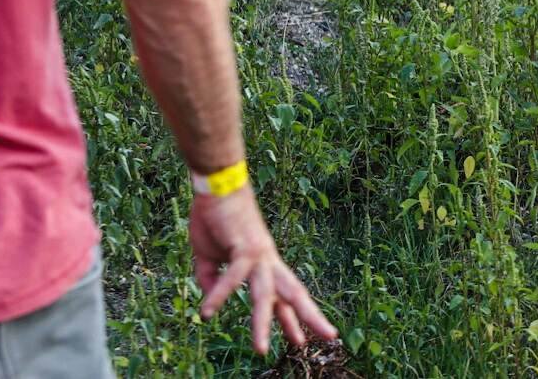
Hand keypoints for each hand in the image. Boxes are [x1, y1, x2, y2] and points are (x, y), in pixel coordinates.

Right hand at [187, 186, 338, 355]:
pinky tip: (207, 312)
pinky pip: (233, 277)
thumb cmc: (215, 220)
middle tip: (330, 337)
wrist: (218, 186)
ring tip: (260, 350)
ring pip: (266, 294)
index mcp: (263, 266)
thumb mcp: (208, 258)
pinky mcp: (245, 247)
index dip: (292, 319)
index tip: (302, 340)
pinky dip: (219, 295)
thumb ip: (210, 280)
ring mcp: (260, 255)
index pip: (282, 298)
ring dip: (263, 323)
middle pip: (294, 294)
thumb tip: (207, 306)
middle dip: (311, 317)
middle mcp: (268, 262)